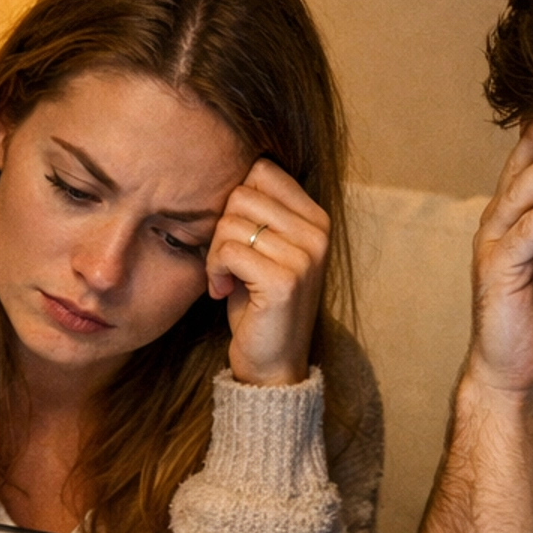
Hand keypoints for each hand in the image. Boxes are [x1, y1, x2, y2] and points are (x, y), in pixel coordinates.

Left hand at [206, 158, 328, 386]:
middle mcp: (318, 232)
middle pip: (242, 192)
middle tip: (224, 262)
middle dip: (220, 227)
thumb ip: (256, 212)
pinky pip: (228, 250)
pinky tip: (222, 292)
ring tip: (224, 280)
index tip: (236, 237)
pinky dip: (215, 271)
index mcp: (316, 218)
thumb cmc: (259, 306)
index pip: (261, 169)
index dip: (235, 200)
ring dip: (215, 252)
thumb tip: (221, 167)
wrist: (273, 365)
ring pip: (231, 221)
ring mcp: (305, 256)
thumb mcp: (264, 250)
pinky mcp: (285, 281)